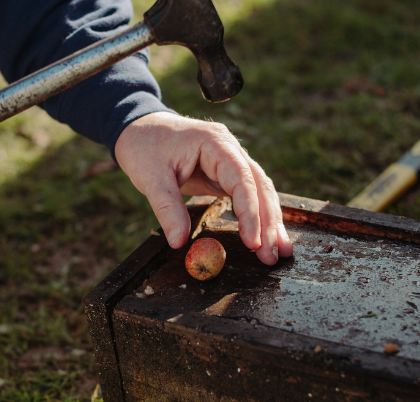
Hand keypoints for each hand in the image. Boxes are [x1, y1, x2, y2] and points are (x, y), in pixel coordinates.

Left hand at [114, 112, 292, 264]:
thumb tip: (179, 243)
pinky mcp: (226, 173)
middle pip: (259, 186)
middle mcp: (230, 149)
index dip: (250, 213)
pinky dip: (257, 215)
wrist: (140, 128)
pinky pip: (248, 194)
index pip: (242, 180)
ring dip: (270, 221)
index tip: (253, 242)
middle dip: (269, 222)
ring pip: (259, 191)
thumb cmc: (145, 146)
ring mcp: (230, 160)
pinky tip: (265, 236)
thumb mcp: (150, 177)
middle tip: (273, 255)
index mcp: (215, 143)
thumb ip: (167, 209)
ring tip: (280, 251)